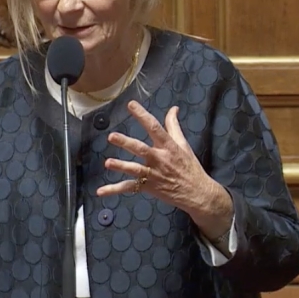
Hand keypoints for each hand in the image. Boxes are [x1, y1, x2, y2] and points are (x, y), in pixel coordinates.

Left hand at [97, 101, 231, 227]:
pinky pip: (130, 187)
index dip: (142, 115)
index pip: (154, 127)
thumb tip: (173, 108)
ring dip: (121, 166)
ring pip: (135, 169)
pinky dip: (114, 190)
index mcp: (168, 146)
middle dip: (126, 143)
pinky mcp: (149, 187)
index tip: (131, 104)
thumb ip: (174, 126)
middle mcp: (159, 159)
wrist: (197, 193)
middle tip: (111, 136)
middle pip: (141, 149)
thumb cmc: (189, 167)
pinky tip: (101, 191)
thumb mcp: (183, 144)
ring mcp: (153, 174)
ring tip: (108, 163)